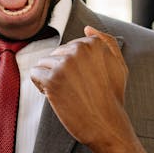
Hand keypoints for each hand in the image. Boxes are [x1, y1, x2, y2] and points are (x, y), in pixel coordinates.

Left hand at [30, 26, 148, 152]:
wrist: (107, 125)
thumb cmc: (113, 98)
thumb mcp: (118, 65)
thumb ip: (106, 42)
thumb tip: (87, 27)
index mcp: (93, 43)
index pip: (68, 48)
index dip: (72, 67)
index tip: (84, 81)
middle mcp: (78, 49)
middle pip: (55, 55)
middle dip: (60, 72)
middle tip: (76, 91)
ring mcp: (64, 64)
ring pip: (43, 64)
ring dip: (50, 80)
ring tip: (66, 94)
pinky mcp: (52, 80)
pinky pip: (34, 75)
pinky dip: (41, 87)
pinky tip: (55, 98)